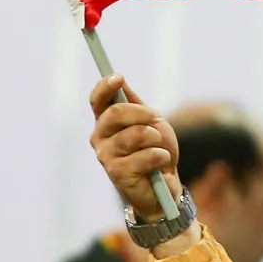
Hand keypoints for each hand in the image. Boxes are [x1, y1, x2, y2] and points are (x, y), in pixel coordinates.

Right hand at [90, 75, 179, 221]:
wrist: (165, 184)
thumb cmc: (155, 150)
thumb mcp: (150, 121)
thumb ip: (134, 103)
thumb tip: (120, 80)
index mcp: (106, 122)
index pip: (97, 101)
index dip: (104, 87)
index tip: (118, 77)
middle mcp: (100, 139)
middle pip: (114, 113)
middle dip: (141, 113)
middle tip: (154, 119)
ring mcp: (106, 157)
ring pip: (132, 135)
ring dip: (154, 137)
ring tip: (159, 146)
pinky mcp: (118, 174)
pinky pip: (143, 156)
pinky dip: (159, 155)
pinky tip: (160, 162)